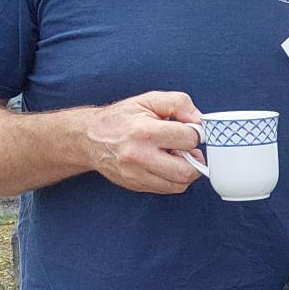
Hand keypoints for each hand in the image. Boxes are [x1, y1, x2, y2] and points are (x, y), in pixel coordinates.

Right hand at [83, 91, 205, 192]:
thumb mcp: (149, 100)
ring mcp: (136, 174)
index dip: (195, 133)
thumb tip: (200, 121)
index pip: (188, 138)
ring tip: (176, 156)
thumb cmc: (122, 117)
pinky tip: (165, 164)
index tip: (190, 130)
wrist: (88, 138)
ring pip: (179, 184)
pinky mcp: (135, 185)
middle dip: (195, 159)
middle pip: (187, 170)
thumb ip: (179, 103)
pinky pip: (167, 189)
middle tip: (187, 149)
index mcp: (144, 132)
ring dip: (185, 171)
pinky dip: (173, 178)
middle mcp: (139, 156)